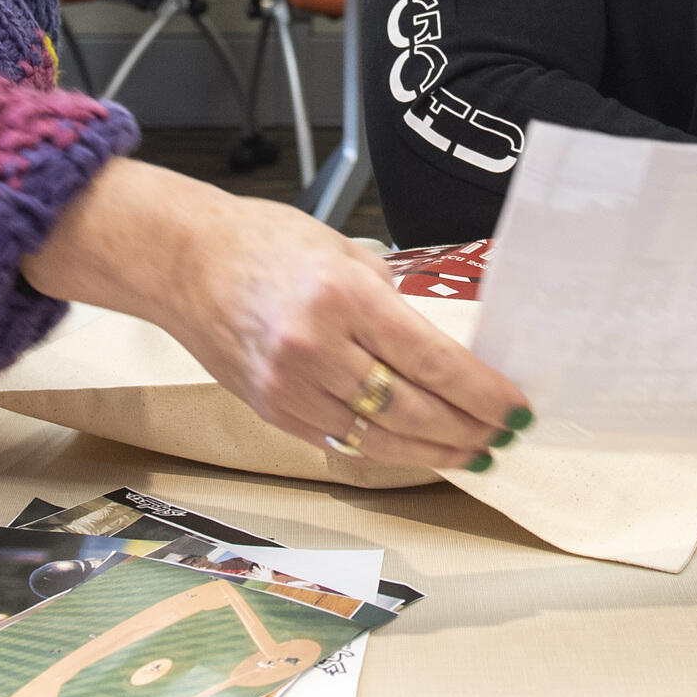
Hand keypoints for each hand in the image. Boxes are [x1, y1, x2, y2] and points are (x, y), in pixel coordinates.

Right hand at [22, 162, 527, 470]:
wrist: (183, 262)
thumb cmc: (263, 244)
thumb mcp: (344, 253)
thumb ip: (390, 306)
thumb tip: (441, 356)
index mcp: (342, 298)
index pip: (432, 361)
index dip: (482, 393)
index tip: (514, 407)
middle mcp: (315, 349)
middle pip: (413, 410)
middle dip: (468, 429)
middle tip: (501, 436)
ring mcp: (289, 387)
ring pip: (380, 438)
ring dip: (433, 451)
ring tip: (470, 452)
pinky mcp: (271, 411)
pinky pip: (340, 441)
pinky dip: (384, 449)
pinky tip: (414, 448)